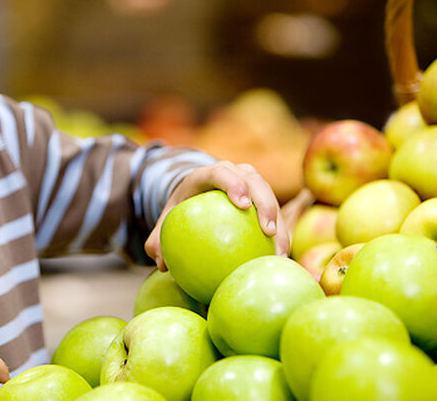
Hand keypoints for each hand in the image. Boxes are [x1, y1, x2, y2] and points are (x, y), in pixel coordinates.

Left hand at [144, 161, 289, 270]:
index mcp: (205, 174)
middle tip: (269, 231)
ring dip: (279, 221)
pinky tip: (280, 258)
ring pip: (269, 195)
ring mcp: (249, 180)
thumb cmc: (179, 210)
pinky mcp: (261, 193)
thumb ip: (156, 241)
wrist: (196, 194)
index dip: (233, 184)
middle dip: (265, 203)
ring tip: (280, 251)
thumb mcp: (165, 222)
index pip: (220, 173)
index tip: (243, 204)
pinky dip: (280, 231)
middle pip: (253, 181)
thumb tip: (162, 264)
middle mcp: (232, 172)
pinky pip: (274, 210)